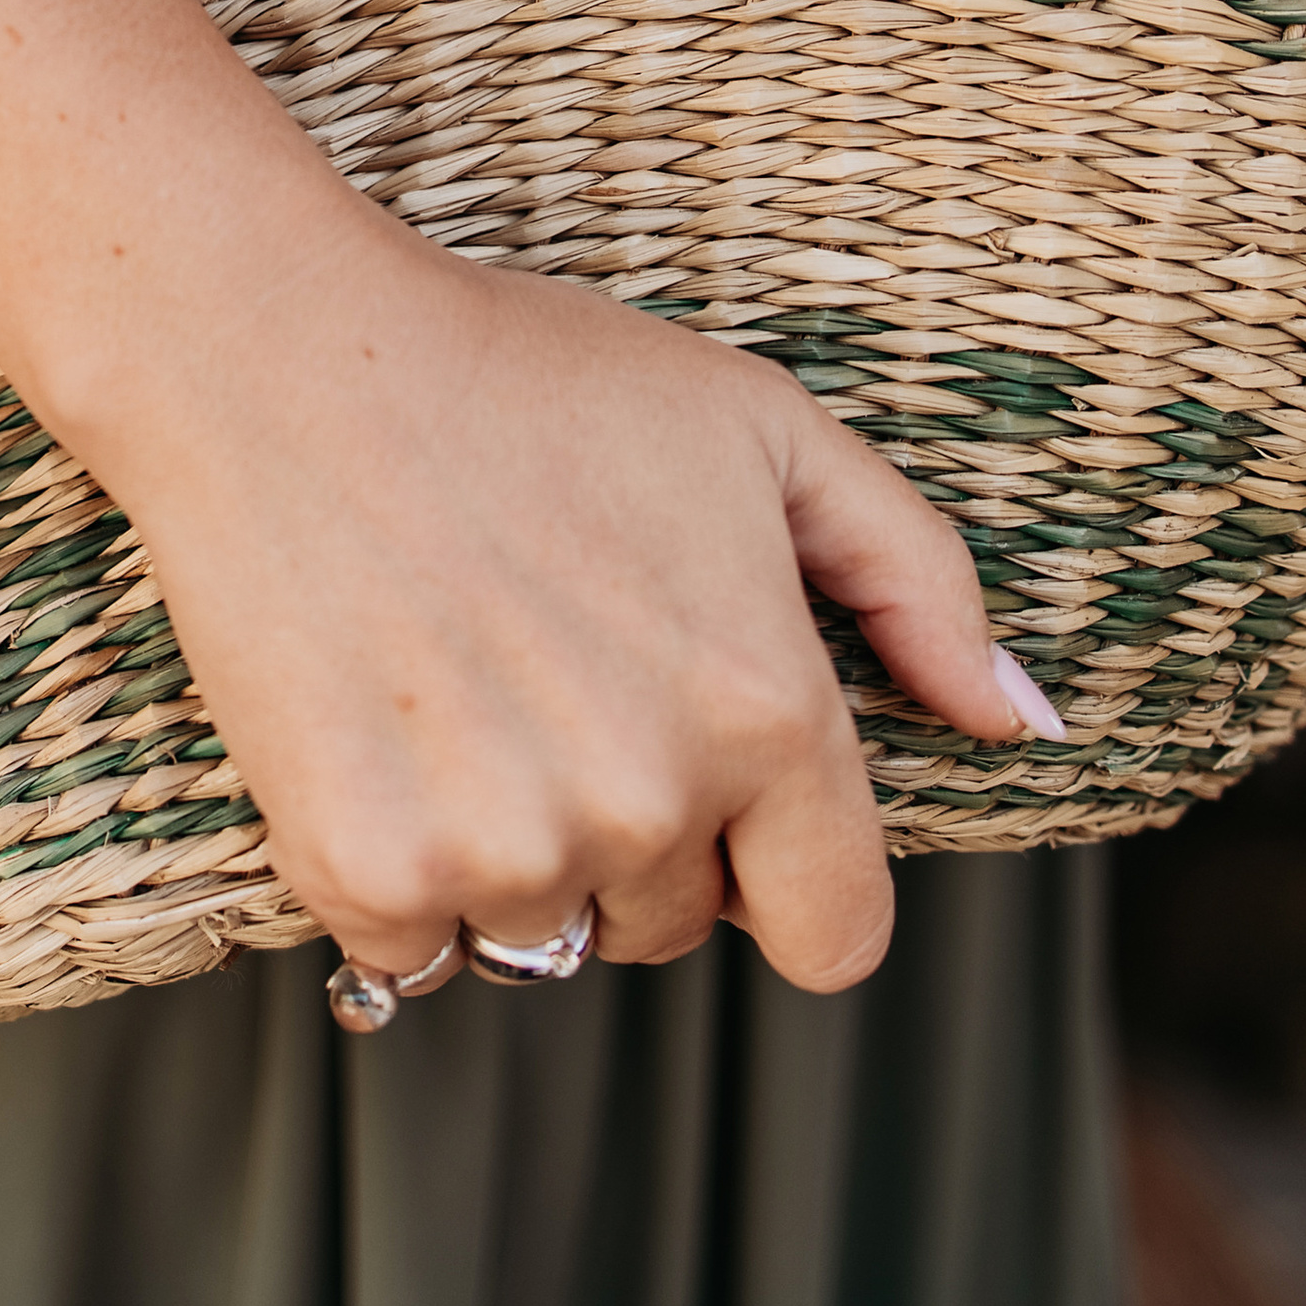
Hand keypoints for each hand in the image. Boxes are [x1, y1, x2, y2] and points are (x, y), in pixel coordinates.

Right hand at [79, 188, 1037, 995]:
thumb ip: (917, 582)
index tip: (721, 808)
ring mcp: (501, 846)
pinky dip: (396, 870)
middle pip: (676, 928)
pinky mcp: (363, 866)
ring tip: (462, 691)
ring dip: (514, 854)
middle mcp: (649, 802)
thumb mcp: (763, 429)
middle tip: (553, 679)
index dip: (784, 876)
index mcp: (767, 713)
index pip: (838, 935)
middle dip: (638, 836)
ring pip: (544, 939)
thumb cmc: (527, 376)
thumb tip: (1018, 723)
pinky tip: (380, 729)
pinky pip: (410, 948)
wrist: (286, 357)